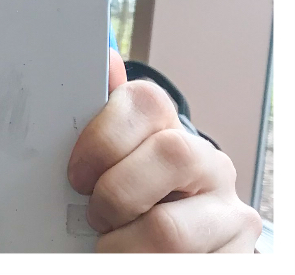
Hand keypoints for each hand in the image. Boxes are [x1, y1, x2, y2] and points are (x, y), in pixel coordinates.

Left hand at [68, 52, 260, 251]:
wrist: (166, 253)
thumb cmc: (125, 203)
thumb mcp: (107, 163)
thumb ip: (99, 121)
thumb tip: (106, 59)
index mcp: (172, 130)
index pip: (145, 100)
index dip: (103, 136)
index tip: (76, 176)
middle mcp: (211, 166)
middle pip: (170, 154)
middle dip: (116, 193)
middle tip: (95, 216)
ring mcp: (231, 214)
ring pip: (169, 229)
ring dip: (123, 244)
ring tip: (109, 247)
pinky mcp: (237, 257)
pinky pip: (182, 264)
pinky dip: (139, 264)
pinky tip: (135, 260)